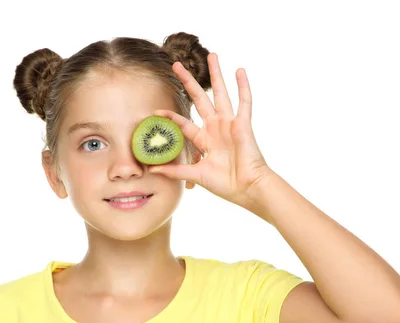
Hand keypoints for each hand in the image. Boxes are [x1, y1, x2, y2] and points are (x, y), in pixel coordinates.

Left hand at [149, 53, 273, 206]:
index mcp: (204, 140)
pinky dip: (243, 87)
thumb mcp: (196, 175)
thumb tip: (152, 169)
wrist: (247, 188)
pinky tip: (239, 70)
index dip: (170, 117)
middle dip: (188, 82)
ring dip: (217, 75)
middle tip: (177, 65)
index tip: (155, 112)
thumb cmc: (226, 184)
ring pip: (221, 94)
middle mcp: (216, 128)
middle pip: (200, 99)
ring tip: (213, 55)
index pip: (184, 123)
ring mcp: (230, 124)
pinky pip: (244, 103)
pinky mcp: (243, 125)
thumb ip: (175, 170)